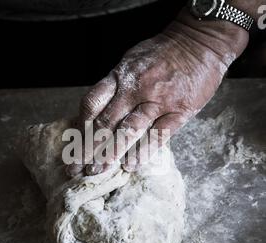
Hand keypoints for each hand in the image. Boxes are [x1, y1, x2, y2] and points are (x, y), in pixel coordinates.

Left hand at [66, 9, 248, 176]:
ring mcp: (157, 101)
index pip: (92, 104)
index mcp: (120, 76)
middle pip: (105, 123)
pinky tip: (131, 165)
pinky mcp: (179, 111)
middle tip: (77, 169)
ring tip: (97, 171)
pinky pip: (158, 135)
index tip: (73, 145)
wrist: (199, 41)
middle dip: (89, 148)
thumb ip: (115, 86)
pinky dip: (144, 151)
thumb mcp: (131, 62)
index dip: (80, 128)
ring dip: (110, 154)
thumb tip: (98, 111)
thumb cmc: (162, 53)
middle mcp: (135, 89)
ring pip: (128, 131)